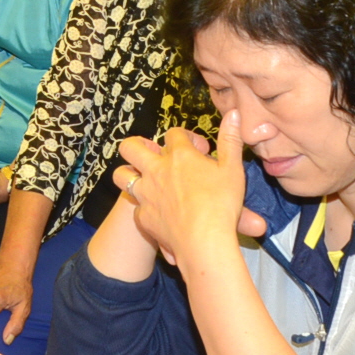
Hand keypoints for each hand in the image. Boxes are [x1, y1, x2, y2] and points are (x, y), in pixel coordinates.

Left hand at [114, 114, 264, 267]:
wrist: (204, 241)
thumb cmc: (222, 204)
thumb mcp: (233, 169)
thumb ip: (231, 140)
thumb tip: (233, 113)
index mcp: (179, 156)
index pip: (174, 134)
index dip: (187, 138)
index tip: (200, 150)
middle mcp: (156, 171)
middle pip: (130, 147)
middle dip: (138, 146)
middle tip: (154, 154)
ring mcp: (145, 193)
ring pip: (121, 175)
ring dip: (129, 174)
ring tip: (144, 178)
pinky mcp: (143, 216)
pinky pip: (136, 207)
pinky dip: (144, 208)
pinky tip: (157, 212)